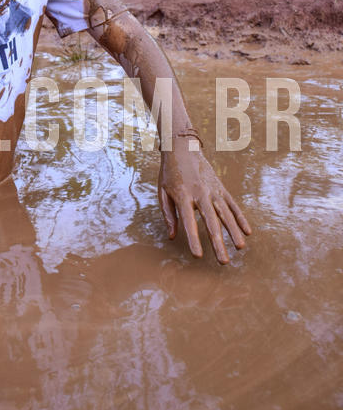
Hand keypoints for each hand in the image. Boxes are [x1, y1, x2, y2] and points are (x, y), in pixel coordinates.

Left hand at [158, 147, 251, 263]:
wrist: (182, 147)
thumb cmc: (169, 173)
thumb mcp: (162, 192)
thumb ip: (168, 215)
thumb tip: (172, 236)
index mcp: (183, 196)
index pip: (189, 222)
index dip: (193, 239)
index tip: (198, 256)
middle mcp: (200, 193)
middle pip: (211, 222)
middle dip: (218, 243)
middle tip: (224, 262)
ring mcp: (213, 190)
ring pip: (226, 214)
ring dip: (233, 232)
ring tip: (240, 248)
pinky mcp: (221, 187)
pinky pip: (233, 204)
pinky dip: (240, 217)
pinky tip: (247, 231)